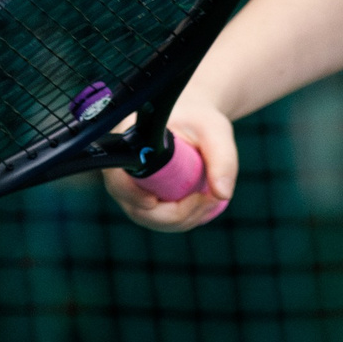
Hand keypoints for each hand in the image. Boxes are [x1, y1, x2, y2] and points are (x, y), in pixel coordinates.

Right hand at [102, 102, 237, 230]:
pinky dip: (185, 218)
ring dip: (185, 217)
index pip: (118, 178)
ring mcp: (133, 190)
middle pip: (137, 209)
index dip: (134, 195)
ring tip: (213, 199)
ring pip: (151, 219)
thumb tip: (222, 195)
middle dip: (177, 212)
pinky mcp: (146, 201)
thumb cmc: (201, 121)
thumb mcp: (216, 132)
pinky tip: (206, 203)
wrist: (196, 121)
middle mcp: (125, 170)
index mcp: (130, 143)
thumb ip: (223, 159)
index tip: (157, 201)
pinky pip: (161, 220)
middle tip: (211, 199)